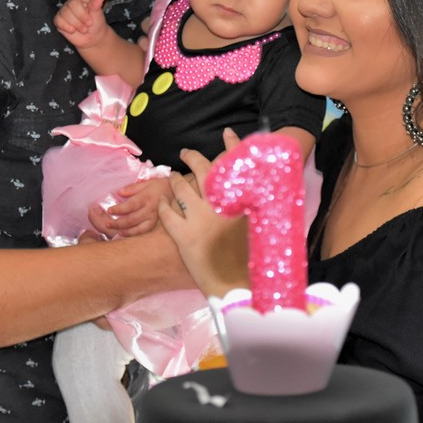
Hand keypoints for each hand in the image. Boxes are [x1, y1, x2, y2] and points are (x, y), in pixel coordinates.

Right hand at [55, 0, 108, 48]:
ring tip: (83, 29)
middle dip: (80, 18)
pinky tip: (73, 30)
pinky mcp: (59, 19)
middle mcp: (72, 2)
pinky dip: (66, 27)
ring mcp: (64, 10)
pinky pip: (58, 20)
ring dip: (75, 24)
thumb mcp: (98, 14)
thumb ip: (96, 5)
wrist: (92, 38)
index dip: (84, 9)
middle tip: (88, 25)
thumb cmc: (96, 24)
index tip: (91, 18)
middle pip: (71, 5)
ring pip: (64, 13)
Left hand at [88, 178, 170, 237]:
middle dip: (118, 223)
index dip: (118, 209)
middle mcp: (150, 209)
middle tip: (107, 224)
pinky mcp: (158, 225)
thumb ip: (133, 188)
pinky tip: (128, 235)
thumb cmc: (162, 186)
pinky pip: (145, 232)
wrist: (181, 193)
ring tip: (117, 232)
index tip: (109, 210)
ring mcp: (155, 219)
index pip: (130, 205)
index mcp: (146, 197)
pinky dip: (136, 234)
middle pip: (132, 219)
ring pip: (138, 229)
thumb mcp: (149, 182)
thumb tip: (119, 192)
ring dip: (126, 231)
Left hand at [158, 131, 248, 296]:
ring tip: (172, 176)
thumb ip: (255, 209)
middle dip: (194, 158)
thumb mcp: (260, 229)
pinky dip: (163, 206)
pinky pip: (167, 213)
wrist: (236, 287)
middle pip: (203, 171)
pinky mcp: (183, 235)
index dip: (232, 147)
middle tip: (187, 153)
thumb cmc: (253, 261)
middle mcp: (220, 206)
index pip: (235, 166)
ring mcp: (200, 220)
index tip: (228, 134)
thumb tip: (256, 196)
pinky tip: (162, 204)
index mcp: (241, 203)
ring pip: (181, 189)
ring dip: (175, 180)